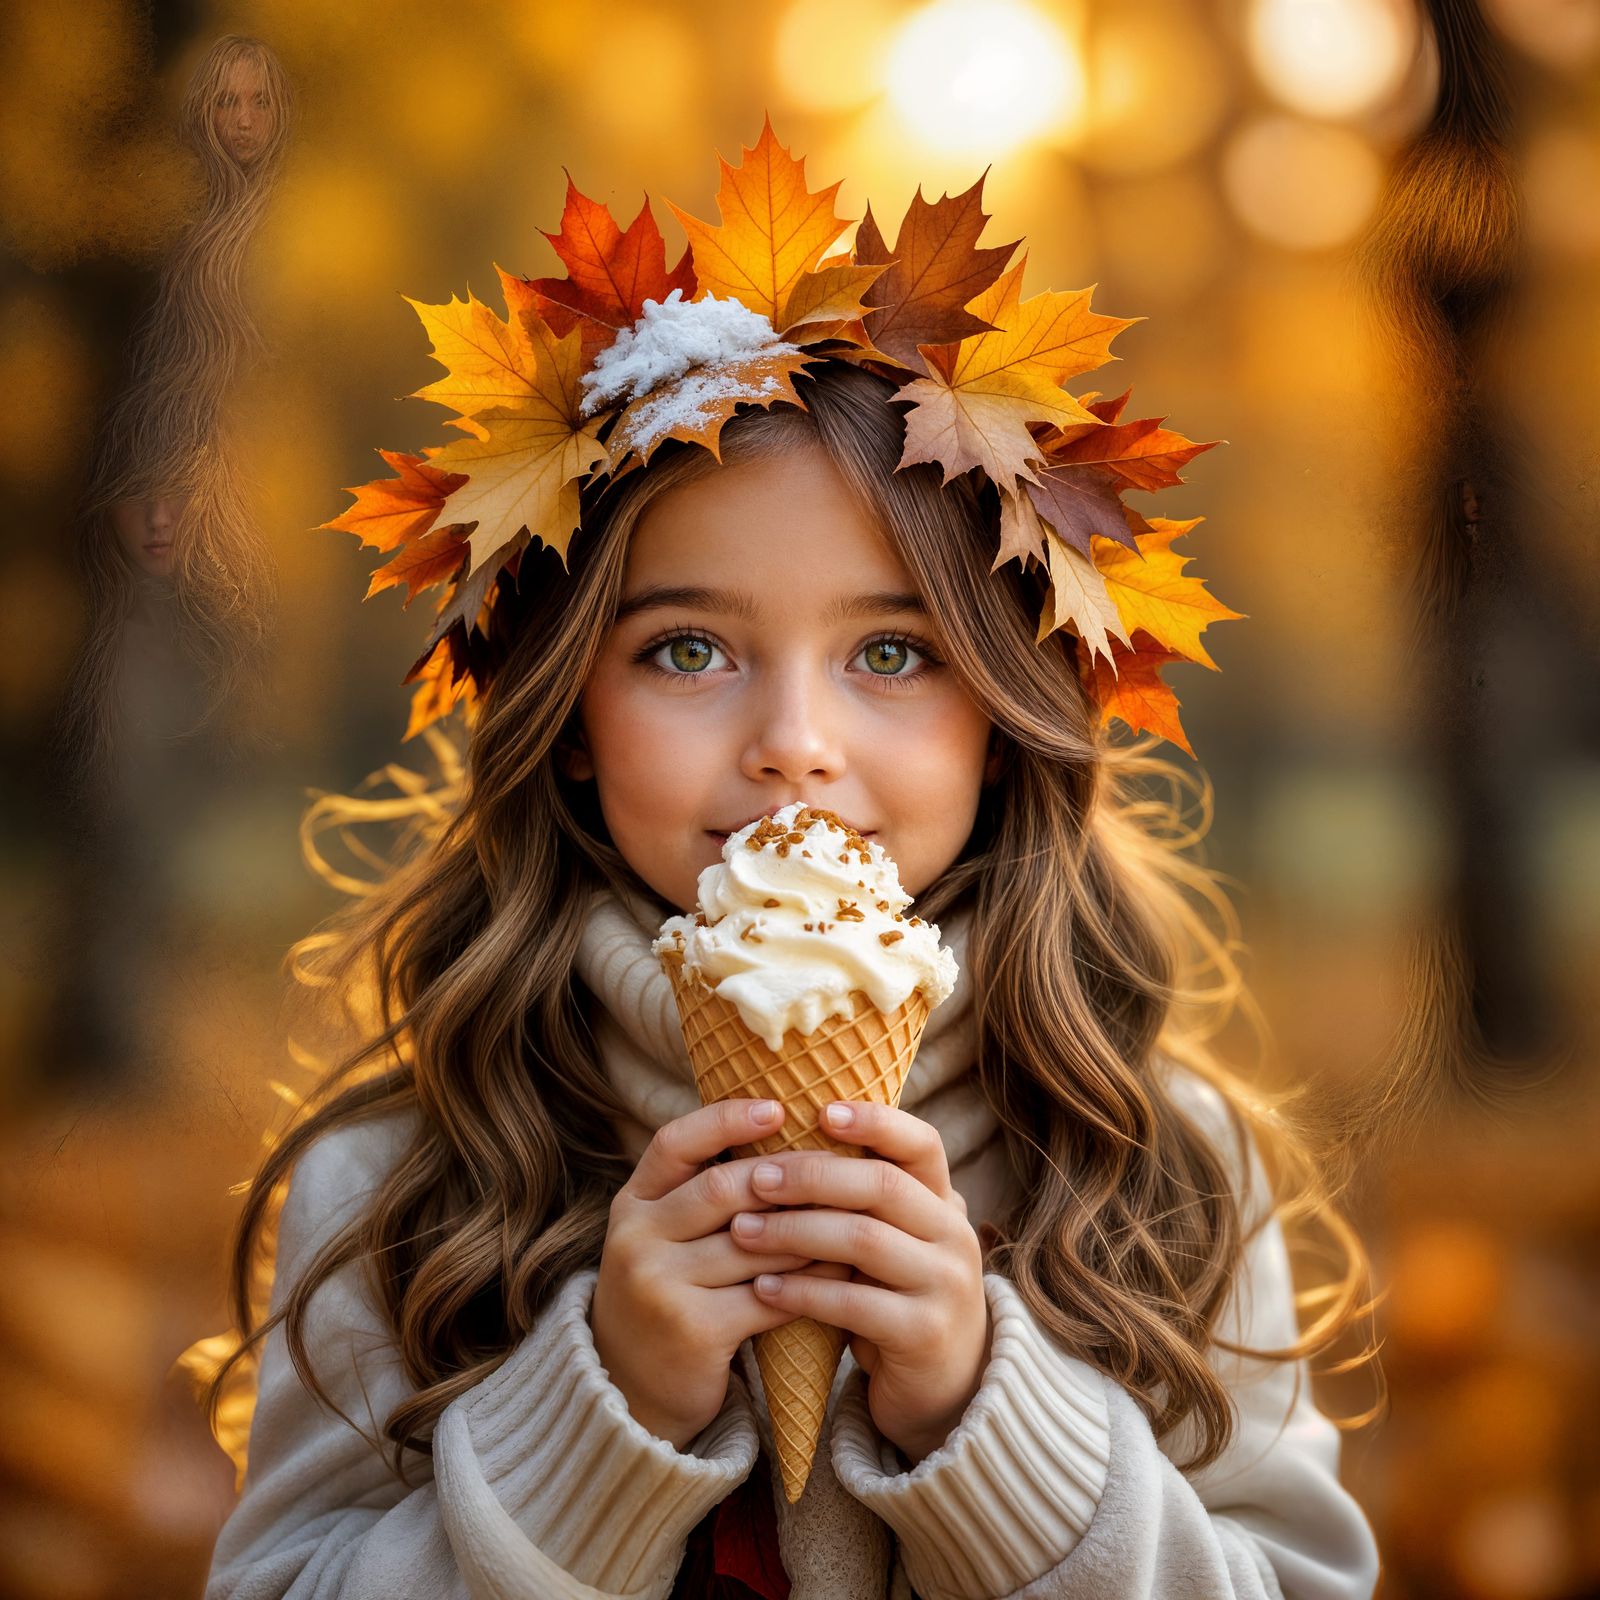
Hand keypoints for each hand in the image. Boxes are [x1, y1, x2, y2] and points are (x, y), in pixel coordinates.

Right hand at [591, 1097, 853, 1450]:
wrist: (630, 1391)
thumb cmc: (668, 1294)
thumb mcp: (665, 1236)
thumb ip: (703, 1191)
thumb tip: (785, 1132)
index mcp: (631, 1203)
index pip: (674, 1143)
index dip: (725, 1120)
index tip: (779, 1108)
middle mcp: (636, 1238)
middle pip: (722, 1188)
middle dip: (786, 1176)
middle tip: (840, 1163)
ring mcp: (659, 1285)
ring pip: (753, 1241)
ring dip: (810, 1227)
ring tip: (855, 1211)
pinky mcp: (693, 1331)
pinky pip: (767, 1292)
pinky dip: (809, 1279)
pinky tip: (842, 1270)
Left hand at [730, 1101, 990, 1465]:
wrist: (942, 1389)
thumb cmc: (896, 1297)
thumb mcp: (891, 1240)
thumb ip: (860, 1200)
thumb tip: (781, 1142)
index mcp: (944, 1201)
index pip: (922, 1143)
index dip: (875, 1121)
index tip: (819, 1110)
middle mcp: (954, 1234)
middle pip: (882, 1185)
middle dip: (813, 1176)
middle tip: (756, 1177)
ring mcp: (946, 1285)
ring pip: (863, 1240)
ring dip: (795, 1231)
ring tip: (743, 1230)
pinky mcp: (924, 1334)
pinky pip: (855, 1302)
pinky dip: (803, 1291)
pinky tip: (762, 1287)